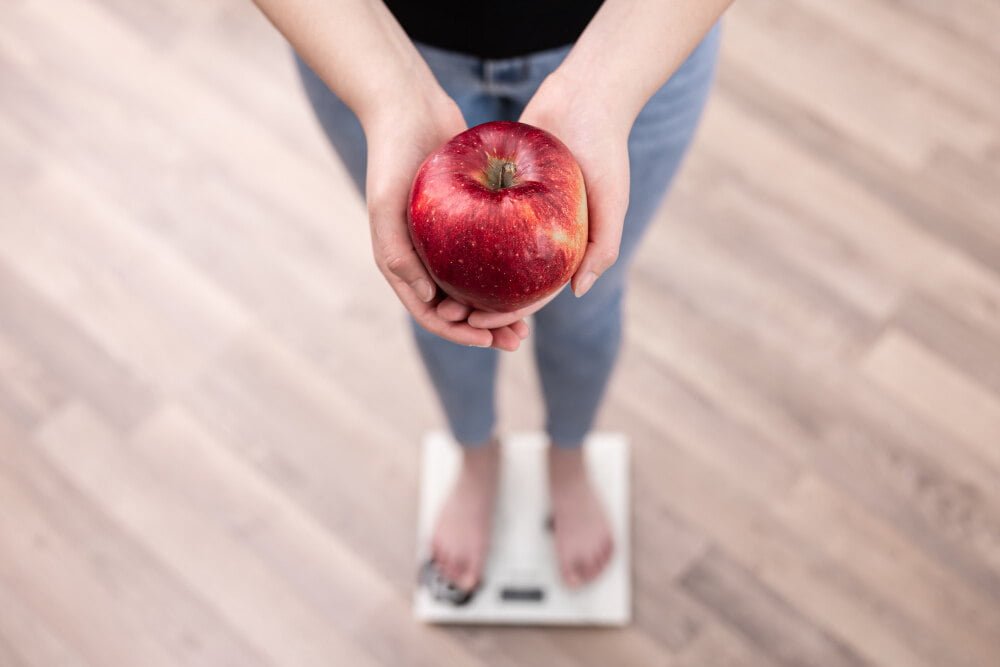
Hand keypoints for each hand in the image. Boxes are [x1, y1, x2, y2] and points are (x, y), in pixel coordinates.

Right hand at [362, 89, 529, 350]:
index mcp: (403, 264)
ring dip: (502, 306)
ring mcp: (448, 240)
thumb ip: (397, 255)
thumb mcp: (385, 207)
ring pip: (479, 284)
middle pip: (460, 307)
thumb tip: (427, 301)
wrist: (408, 108)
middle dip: (487, 330)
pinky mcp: (469, 217)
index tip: (488, 342)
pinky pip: (493, 251)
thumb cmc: (390, 158)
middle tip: (519, 339)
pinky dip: (510, 268)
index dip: (458, 334)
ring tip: (532, 319)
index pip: (431, 314)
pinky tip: (536, 273)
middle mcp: (426, 258)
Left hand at [456, 71, 631, 330]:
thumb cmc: (605, 150)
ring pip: (480, 253)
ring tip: (431, 289)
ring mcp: (512, 211)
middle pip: (499, 281)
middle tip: (447, 313)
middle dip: (475, 304)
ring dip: (458, 276)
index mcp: (561, 249)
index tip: (481, 324)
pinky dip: (453, 232)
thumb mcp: (612, 200)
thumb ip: (602, 246)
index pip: (531, 294)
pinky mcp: (492, 185)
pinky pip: (468, 214)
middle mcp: (534, 235)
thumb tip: (576, 292)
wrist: (586, 95)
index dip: (507, 314)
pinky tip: (427, 246)